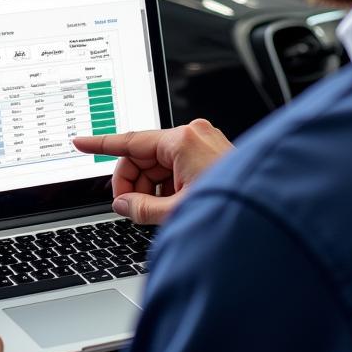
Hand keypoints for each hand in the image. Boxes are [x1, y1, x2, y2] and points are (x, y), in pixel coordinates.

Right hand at [73, 119, 233, 224]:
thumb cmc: (233, 209)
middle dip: (132, 183)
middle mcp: (193, 135)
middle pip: (142, 156)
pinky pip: (174, 168)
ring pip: (157, 164)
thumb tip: (122, 204)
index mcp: (182, 140)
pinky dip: (166, 187)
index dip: (100, 144)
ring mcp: (203, 143)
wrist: (272, 216)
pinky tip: (169, 207)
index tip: (79, 142)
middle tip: (129, 208)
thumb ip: (141, 208)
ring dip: (150, 188)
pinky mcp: (210, 154)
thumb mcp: (175, 212)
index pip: (130, 140)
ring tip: (156, 213)